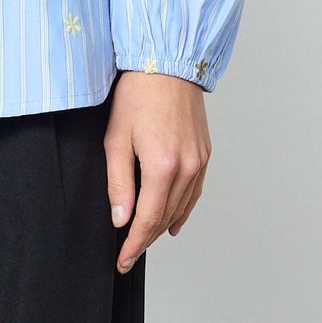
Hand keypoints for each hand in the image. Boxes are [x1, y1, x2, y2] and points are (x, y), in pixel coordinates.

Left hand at [104, 71, 211, 273]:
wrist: (167, 62)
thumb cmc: (137, 94)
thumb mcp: (116, 138)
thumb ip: (119, 183)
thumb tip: (121, 220)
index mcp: (162, 167)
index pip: (147, 220)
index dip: (133, 245)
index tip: (122, 260)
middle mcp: (187, 168)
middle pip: (165, 217)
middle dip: (145, 239)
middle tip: (126, 253)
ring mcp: (199, 161)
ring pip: (181, 207)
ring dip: (162, 226)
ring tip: (144, 239)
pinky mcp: (205, 153)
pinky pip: (194, 191)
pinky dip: (182, 209)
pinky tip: (172, 220)